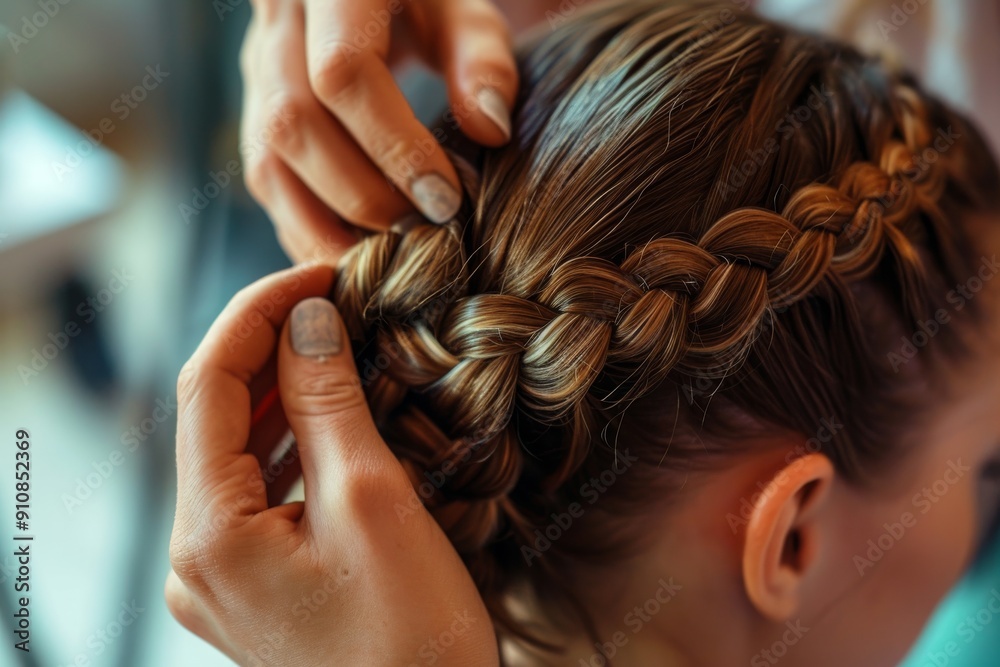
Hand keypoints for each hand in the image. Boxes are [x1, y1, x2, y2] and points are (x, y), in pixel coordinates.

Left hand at [165, 264, 497, 665]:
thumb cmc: (412, 639)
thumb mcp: (372, 502)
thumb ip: (326, 402)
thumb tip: (306, 318)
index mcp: (208, 538)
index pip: (209, 387)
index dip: (258, 314)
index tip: (317, 274)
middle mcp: (196, 559)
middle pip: (217, 419)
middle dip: (270, 350)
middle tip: (332, 301)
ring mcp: (222, 578)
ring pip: (239, 455)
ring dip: (283, 395)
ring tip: (336, 345)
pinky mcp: (255, 587)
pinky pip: (260, 494)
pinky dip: (292, 445)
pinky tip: (331, 418)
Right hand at [239, 0, 517, 262]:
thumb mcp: (461, 7)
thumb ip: (481, 58)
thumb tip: (491, 130)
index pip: (342, 74)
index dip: (394, 147)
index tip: (445, 200)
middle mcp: (275, 25)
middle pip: (294, 126)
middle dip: (360, 195)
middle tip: (421, 235)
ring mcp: (255, 70)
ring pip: (266, 163)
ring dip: (324, 228)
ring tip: (386, 265)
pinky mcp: (254, 110)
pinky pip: (265, 181)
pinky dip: (307, 228)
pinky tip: (353, 257)